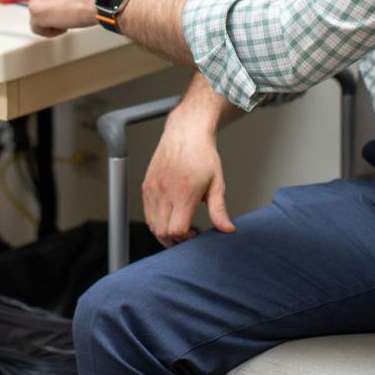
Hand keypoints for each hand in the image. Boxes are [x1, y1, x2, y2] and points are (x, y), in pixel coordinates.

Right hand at [142, 109, 235, 246]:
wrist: (185, 133)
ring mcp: (152, 190)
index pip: (176, 230)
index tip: (196, 234)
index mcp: (183, 193)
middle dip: (174, 241)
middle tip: (188, 236)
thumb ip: (219, 210)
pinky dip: (156, 221)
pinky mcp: (146, 186)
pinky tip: (170, 216)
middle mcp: (163, 193)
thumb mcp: (217, 184)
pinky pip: (147, 213)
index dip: (186, 239)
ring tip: (179, 227)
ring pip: (151, 225)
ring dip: (163, 232)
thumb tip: (227, 230)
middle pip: (161, 232)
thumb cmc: (202, 156)